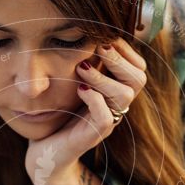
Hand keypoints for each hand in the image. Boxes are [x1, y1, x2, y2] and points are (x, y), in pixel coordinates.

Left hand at [24, 38, 147, 179]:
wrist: (46, 152)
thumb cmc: (59, 115)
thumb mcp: (74, 84)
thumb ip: (87, 64)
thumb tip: (89, 32)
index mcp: (115, 93)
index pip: (137, 67)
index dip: (124, 49)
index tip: (103, 37)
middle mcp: (116, 107)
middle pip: (138, 78)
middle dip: (118, 59)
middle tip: (97, 48)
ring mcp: (107, 122)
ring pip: (125, 96)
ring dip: (104, 77)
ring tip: (82, 68)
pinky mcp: (92, 136)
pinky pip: (105, 118)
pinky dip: (95, 100)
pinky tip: (80, 89)